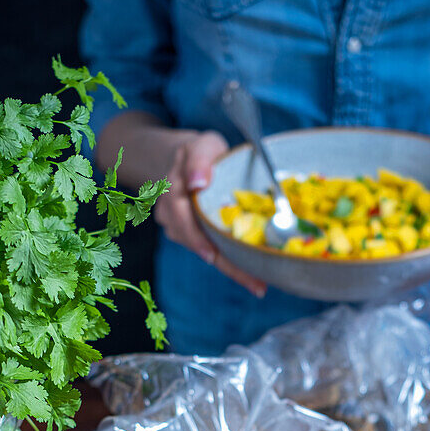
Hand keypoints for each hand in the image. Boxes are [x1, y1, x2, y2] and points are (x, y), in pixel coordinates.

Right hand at [154, 131, 265, 297]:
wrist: (187, 163)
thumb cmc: (201, 153)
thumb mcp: (202, 145)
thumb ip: (199, 160)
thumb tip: (197, 182)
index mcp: (173, 191)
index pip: (180, 216)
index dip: (195, 237)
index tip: (211, 255)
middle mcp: (171, 215)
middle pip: (197, 244)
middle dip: (226, 265)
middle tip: (254, 284)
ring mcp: (180, 230)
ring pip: (205, 253)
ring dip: (232, 270)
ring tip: (258, 284)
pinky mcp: (193, 239)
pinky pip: (212, 253)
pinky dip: (231, 265)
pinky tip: (252, 277)